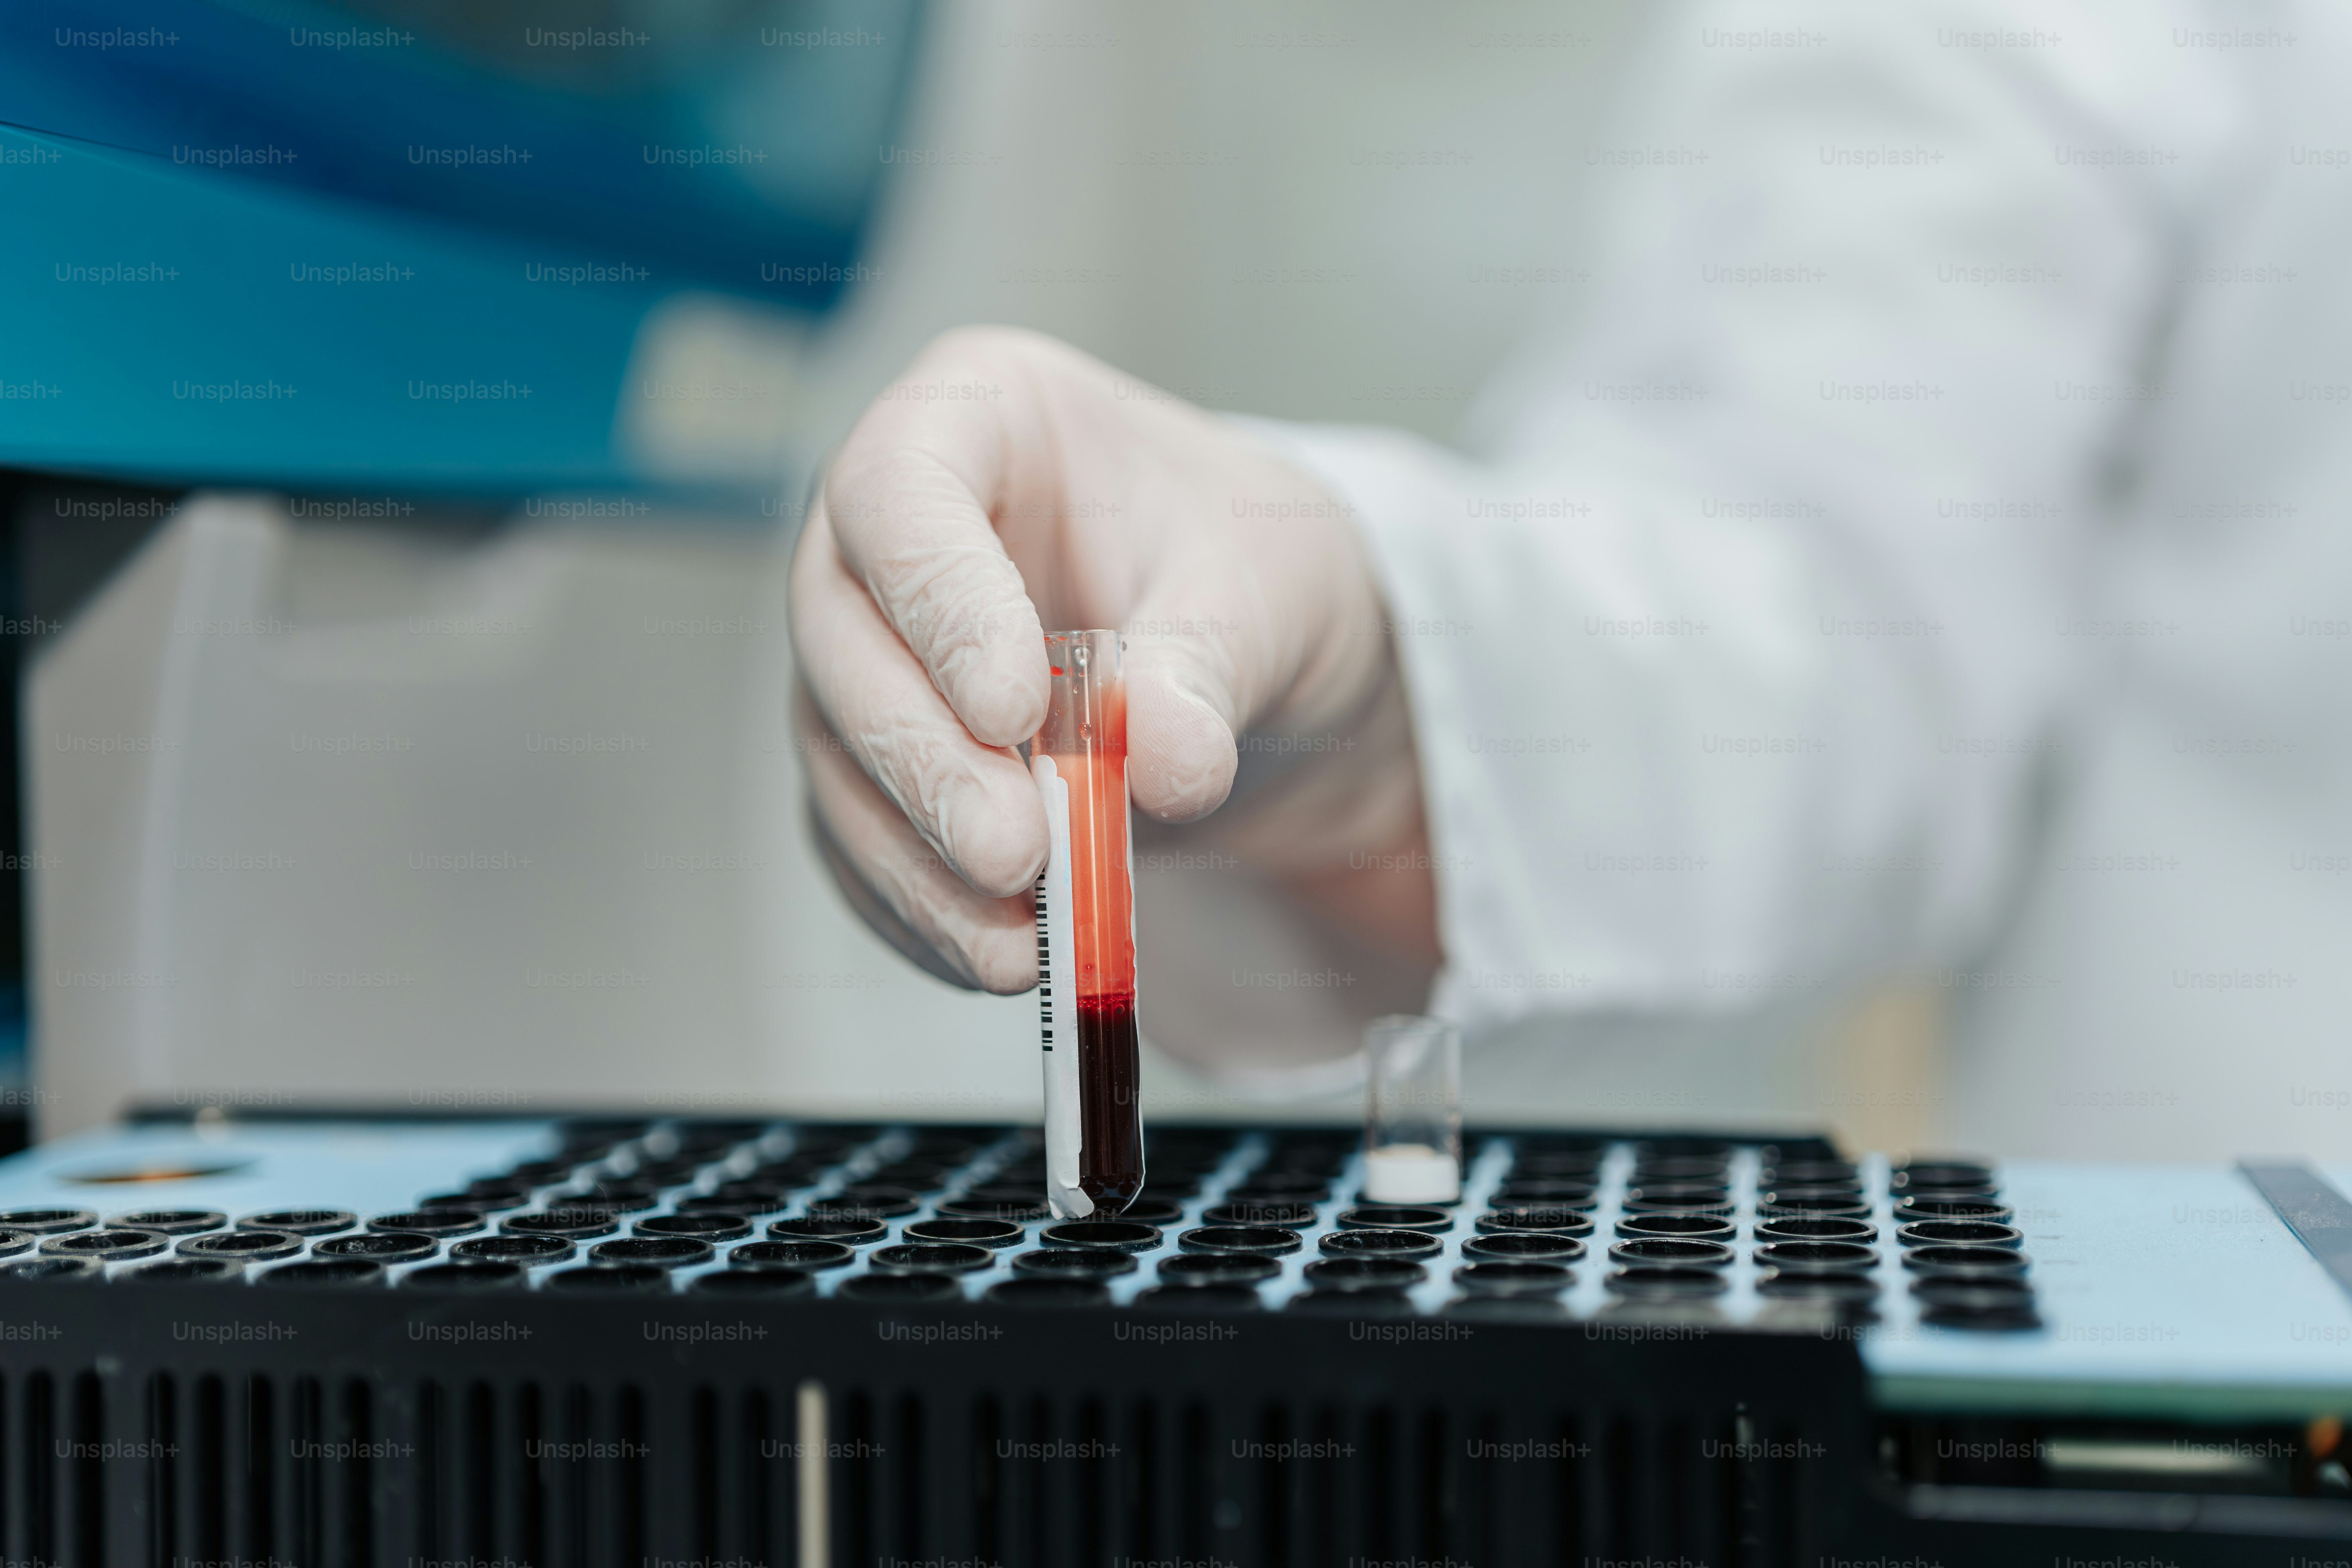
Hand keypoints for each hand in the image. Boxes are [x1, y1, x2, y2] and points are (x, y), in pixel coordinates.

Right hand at [788, 327, 1434, 992]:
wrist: (1253, 646)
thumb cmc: (1242, 559)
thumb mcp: (1265, 584)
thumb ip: (1208, 662)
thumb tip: (1166, 760)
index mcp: (971, 419)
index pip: (900, 495)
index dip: (939, 604)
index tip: (1012, 710)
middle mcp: (885, 534)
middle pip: (842, 638)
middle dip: (922, 761)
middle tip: (1012, 852)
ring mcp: (869, 652)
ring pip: (839, 758)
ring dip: (918, 862)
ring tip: (1018, 941)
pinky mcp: (879, 766)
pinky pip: (866, 845)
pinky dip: (924, 911)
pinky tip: (999, 956)